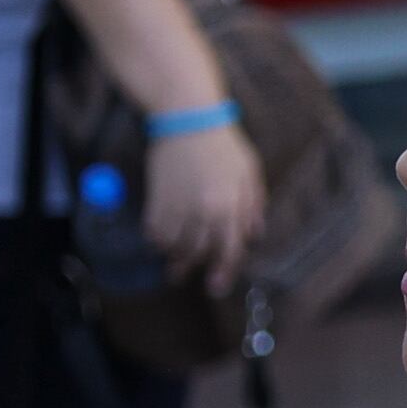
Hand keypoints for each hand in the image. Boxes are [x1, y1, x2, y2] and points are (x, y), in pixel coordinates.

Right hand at [146, 119, 265, 288]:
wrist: (188, 121)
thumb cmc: (224, 146)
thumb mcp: (250, 174)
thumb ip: (253, 206)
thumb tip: (253, 235)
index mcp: (230, 206)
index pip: (228, 249)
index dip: (223, 271)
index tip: (216, 286)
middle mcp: (203, 211)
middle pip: (197, 252)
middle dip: (191, 267)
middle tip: (184, 276)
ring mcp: (178, 206)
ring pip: (172, 244)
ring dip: (171, 256)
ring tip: (171, 262)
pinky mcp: (156, 198)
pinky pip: (153, 230)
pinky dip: (155, 239)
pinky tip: (158, 241)